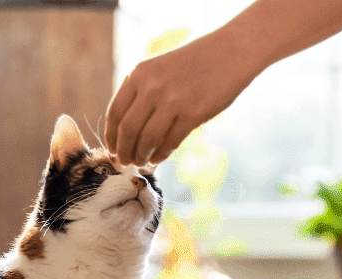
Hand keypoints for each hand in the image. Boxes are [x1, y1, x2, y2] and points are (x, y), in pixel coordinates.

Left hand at [105, 33, 260, 165]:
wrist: (230, 51)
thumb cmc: (194, 63)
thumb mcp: (159, 68)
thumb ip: (142, 91)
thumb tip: (126, 129)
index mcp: (139, 74)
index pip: (115, 112)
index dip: (111, 136)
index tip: (112, 149)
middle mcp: (152, 86)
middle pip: (128, 129)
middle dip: (123, 151)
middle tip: (124, 162)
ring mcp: (173, 100)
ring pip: (148, 139)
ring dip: (142, 156)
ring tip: (142, 162)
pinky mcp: (193, 112)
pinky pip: (171, 141)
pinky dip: (162, 154)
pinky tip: (159, 158)